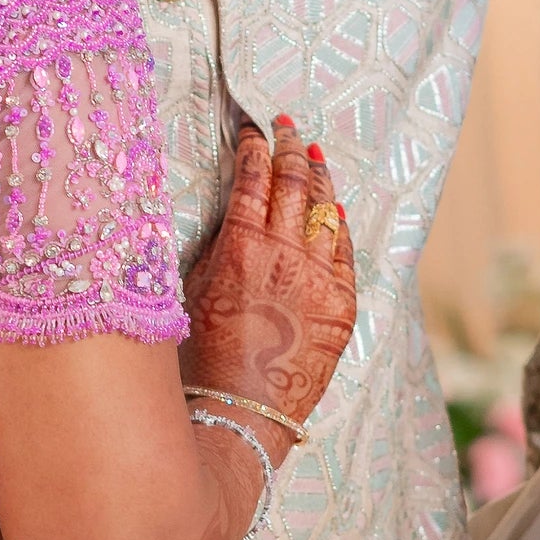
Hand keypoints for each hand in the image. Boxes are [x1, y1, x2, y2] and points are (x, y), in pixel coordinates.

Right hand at [182, 118, 355, 446]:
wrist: (243, 411)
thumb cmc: (204, 358)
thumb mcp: (194, 289)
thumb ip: (217, 245)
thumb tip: (234, 212)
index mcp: (242, 248)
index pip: (253, 178)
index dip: (254, 147)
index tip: (252, 131)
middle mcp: (285, 256)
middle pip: (293, 183)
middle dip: (289, 148)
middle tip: (286, 128)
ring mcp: (320, 278)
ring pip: (324, 210)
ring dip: (317, 177)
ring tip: (312, 153)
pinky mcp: (342, 304)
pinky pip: (344, 249)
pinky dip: (338, 222)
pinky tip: (333, 206)